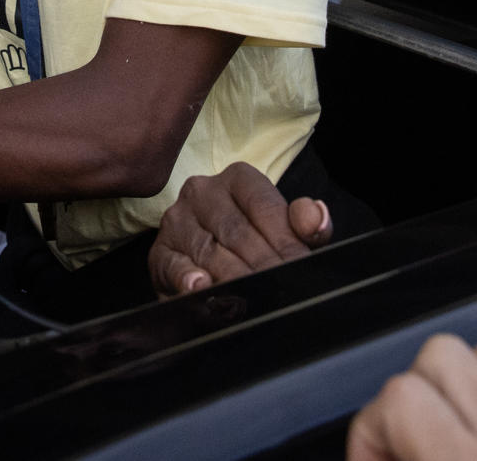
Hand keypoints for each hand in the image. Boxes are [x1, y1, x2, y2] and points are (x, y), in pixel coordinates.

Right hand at [149, 162, 331, 295]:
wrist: (207, 263)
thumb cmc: (253, 244)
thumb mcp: (283, 231)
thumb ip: (306, 224)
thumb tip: (317, 218)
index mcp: (238, 179)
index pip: (264, 206)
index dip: (285, 240)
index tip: (300, 268)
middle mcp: (203, 192)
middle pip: (237, 230)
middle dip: (264, 265)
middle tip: (282, 292)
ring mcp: (177, 221)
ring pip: (209, 251)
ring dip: (234, 279)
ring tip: (253, 298)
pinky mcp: (159, 252)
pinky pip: (174, 265)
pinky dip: (188, 278)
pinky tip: (201, 287)